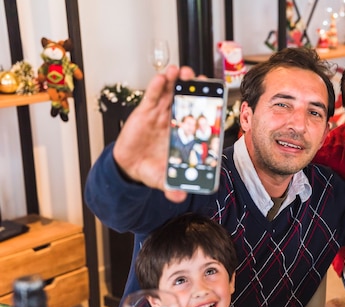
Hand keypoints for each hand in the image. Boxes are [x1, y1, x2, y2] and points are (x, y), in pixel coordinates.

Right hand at [111, 65, 195, 202]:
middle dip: (194, 88)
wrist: (129, 167)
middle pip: (187, 101)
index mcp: (184, 135)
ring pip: (171, 93)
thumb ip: (171, 188)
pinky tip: (163, 77)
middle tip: (199, 79)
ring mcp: (161, 114)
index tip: (215, 97)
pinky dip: (157, 85)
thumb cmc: (152, 168)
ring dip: (177, 81)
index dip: (207, 107)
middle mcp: (175, 121)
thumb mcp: (162, 180)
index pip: (199, 118)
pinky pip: (152, 95)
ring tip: (182, 72)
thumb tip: (179, 197)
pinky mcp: (144, 111)